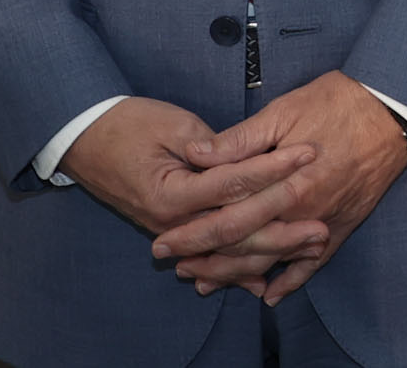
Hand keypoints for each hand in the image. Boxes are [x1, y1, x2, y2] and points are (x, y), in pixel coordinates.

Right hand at [58, 98, 317, 280]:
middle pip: (237, 229)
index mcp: (172, 192)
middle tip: (322, 224)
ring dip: (268, 251)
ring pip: (227, 250)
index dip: (274, 168)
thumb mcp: (173, 125)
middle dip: (282, 227)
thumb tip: (250, 160)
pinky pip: (210, 256)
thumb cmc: (128, 124)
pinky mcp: (175, 231)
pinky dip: (236, 271)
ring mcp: (172, 231)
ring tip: (309, 247)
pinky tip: (264, 280)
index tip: (309, 153)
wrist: (85, 139)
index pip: (234, 183)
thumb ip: (213, 149)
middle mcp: (172, 221)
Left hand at [159, 75, 406, 302]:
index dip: (192, 234)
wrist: (394, 110)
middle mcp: (302, 212)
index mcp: (284, 183)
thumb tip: (196, 155)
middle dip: (205, 260)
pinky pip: (313, 264)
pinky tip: (269, 295)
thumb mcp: (284, 111)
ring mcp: (324, 223)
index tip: (162, 242)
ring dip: (236, 274)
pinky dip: (290, 281)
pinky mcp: (343, 225)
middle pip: (244, 247)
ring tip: (205, 282)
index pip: (227, 219)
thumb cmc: (338, 102)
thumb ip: (240, 140)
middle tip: (172, 266)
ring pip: (272, 261)